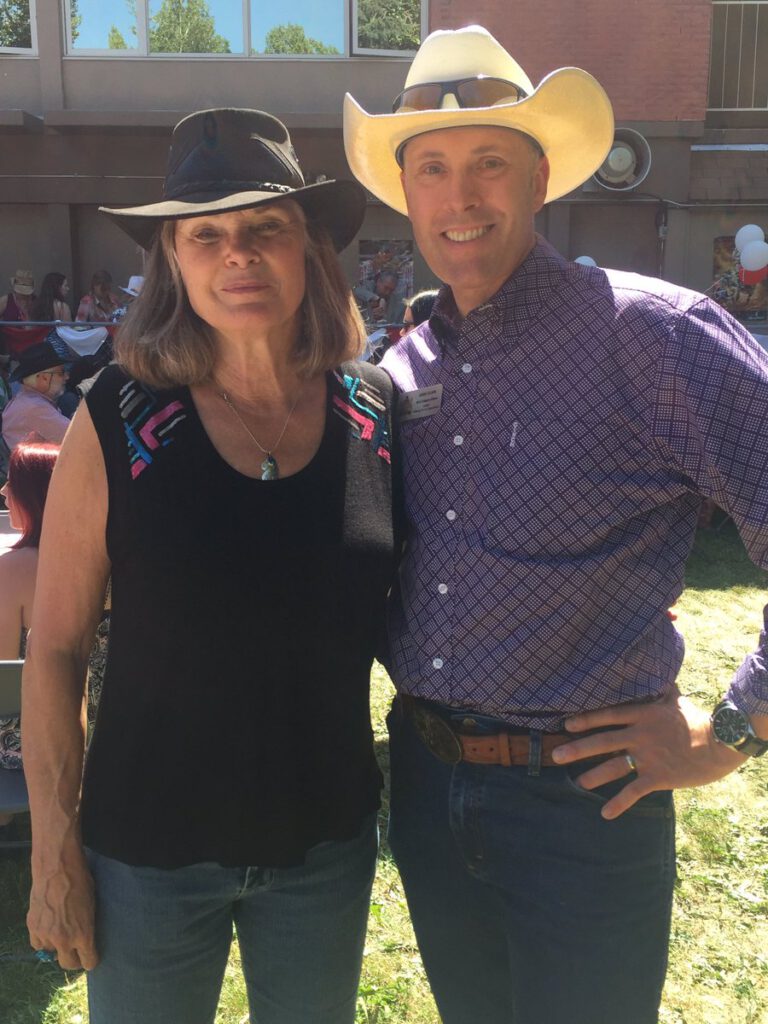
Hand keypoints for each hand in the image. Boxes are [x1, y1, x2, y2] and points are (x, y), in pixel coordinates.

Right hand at [27, 846, 98, 970]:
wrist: (58, 867)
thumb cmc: (81, 881)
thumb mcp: (92, 905)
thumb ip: (87, 926)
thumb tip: (85, 937)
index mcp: (84, 934)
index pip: (88, 962)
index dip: (91, 960)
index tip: (91, 955)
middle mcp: (64, 940)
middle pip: (68, 964)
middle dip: (74, 960)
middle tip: (76, 951)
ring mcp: (46, 935)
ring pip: (51, 954)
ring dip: (57, 948)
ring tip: (61, 934)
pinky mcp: (32, 927)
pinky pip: (37, 944)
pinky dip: (43, 940)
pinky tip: (48, 930)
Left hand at [552, 688, 746, 818]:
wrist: (719, 744)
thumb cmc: (698, 720)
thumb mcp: (677, 702)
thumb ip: (663, 692)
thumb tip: (661, 675)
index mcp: (642, 715)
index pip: (608, 715)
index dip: (586, 720)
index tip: (567, 724)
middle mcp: (640, 735)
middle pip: (603, 741)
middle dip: (578, 748)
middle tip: (557, 755)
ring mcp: (647, 757)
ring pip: (614, 766)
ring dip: (593, 776)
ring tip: (577, 784)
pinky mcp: (658, 777)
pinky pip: (633, 791)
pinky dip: (619, 803)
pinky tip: (605, 813)